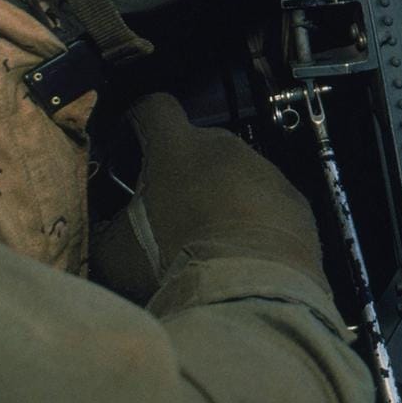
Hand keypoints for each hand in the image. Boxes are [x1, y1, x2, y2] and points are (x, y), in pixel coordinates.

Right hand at [91, 93, 326, 303]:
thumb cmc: (172, 265)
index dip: (140, 120)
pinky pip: (269, 201)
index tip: (132, 140)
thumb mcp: (114, 252)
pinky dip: (257, 217)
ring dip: (222, 194)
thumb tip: (105, 227)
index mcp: (178, 148)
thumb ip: (106, 227)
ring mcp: (267, 172)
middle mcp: (226, 148)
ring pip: (237, 172)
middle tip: (168, 208)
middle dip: (182, 168)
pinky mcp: (296, 202)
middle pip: (199, 143)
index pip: (155, 107)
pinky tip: (245, 250)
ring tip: (209, 237)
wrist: (247, 295)